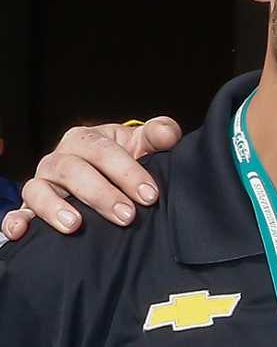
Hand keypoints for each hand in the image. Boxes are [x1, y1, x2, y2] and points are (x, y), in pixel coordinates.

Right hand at [1, 117, 181, 239]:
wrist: (108, 177)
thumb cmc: (127, 159)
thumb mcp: (143, 144)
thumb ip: (159, 135)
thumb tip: (169, 134)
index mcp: (86, 139)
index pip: (104, 152)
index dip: (128, 172)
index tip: (151, 195)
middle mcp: (60, 159)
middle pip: (74, 171)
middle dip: (102, 195)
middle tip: (127, 216)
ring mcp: (43, 183)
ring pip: (40, 190)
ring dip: (55, 208)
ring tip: (75, 226)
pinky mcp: (31, 207)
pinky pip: (17, 212)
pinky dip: (15, 221)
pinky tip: (19, 234)